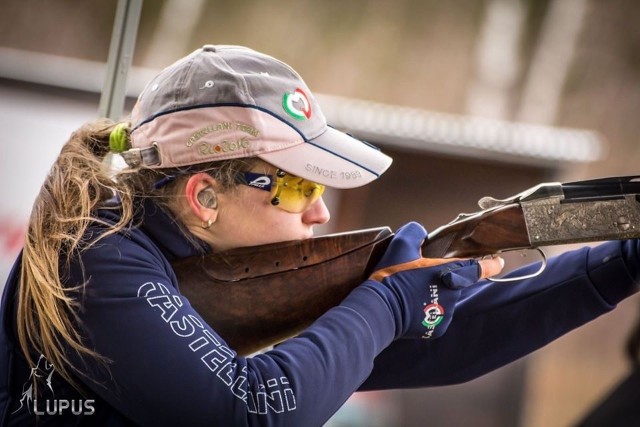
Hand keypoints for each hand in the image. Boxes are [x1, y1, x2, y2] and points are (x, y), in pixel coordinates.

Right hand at [366, 222, 502, 338]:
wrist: (379, 310)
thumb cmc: (392, 277)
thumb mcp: (400, 246)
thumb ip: (415, 232)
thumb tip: (421, 233)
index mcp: (449, 274)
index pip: (478, 268)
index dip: (490, 264)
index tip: (497, 261)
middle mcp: (453, 295)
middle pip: (454, 284)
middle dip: (442, 280)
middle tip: (419, 278)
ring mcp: (446, 314)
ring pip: (444, 300)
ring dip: (433, 296)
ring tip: (410, 294)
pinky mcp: (436, 329)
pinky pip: (435, 317)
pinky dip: (426, 312)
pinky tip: (410, 307)